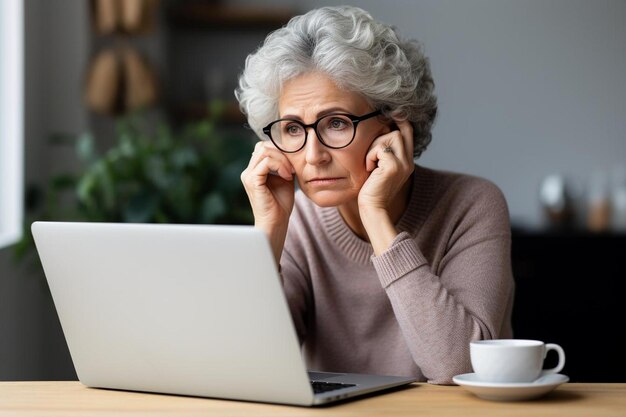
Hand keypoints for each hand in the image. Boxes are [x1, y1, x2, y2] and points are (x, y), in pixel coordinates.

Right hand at [240, 141, 295, 262]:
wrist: (276, 223)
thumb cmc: (281, 204)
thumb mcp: (284, 179)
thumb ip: (284, 164)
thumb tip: (291, 150)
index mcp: (254, 170)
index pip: (264, 147)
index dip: (280, 150)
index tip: (293, 163)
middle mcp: (248, 171)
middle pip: (263, 146)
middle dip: (282, 153)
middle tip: (293, 167)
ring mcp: (248, 175)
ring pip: (265, 151)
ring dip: (282, 159)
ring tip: (290, 172)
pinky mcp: (252, 181)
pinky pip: (267, 162)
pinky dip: (280, 166)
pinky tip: (287, 176)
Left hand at [358, 119, 414, 254]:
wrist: (371, 208)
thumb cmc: (370, 189)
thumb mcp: (379, 168)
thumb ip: (383, 153)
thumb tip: (379, 131)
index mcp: (407, 161)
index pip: (407, 132)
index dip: (401, 120)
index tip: (393, 111)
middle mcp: (409, 161)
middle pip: (398, 131)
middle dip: (381, 138)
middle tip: (371, 155)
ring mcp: (403, 163)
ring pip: (390, 136)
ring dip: (374, 148)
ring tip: (370, 164)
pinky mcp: (394, 166)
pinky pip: (380, 148)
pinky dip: (370, 156)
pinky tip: (369, 169)